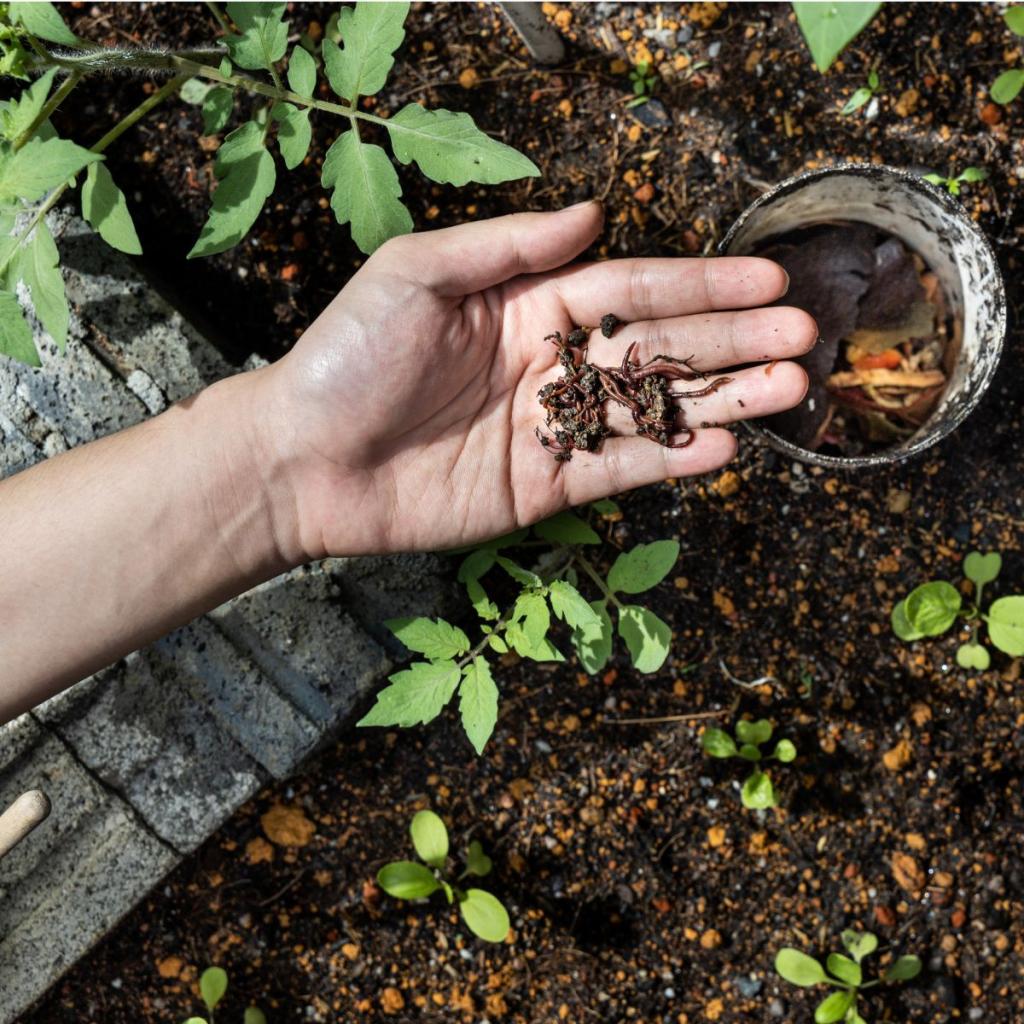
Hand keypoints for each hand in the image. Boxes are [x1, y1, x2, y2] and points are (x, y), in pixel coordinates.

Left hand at [258, 202, 815, 558]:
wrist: (302, 462)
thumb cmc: (347, 358)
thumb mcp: (417, 275)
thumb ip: (509, 248)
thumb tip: (591, 213)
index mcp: (528, 306)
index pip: (633, 288)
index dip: (702, 285)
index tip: (766, 281)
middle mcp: (550, 363)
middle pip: (659, 347)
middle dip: (733, 342)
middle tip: (803, 339)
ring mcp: (551, 427)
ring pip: (652, 411)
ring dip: (723, 401)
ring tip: (789, 391)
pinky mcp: (542, 487)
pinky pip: (618, 471)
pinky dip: (669, 462)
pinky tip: (723, 448)